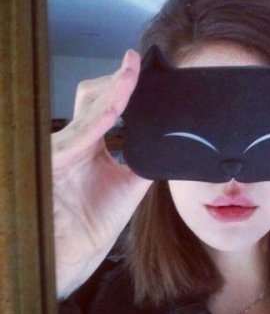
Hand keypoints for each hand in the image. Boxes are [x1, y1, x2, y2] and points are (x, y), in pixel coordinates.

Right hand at [51, 50, 151, 298]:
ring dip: (113, 86)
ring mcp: (63, 145)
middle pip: (92, 96)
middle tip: (139, 64)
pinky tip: (121, 95)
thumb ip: (144, 161)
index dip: (122, 87)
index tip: (142, 69)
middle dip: (117, 79)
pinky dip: (104, 111)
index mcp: (90, 146)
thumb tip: (168, 145)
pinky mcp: (57, 157)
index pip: (105, 106)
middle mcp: (74, 140)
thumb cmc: (95, 220)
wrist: (77, 249)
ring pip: (88, 105)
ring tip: (134, 69)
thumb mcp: (129, 184)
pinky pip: (84, 129)